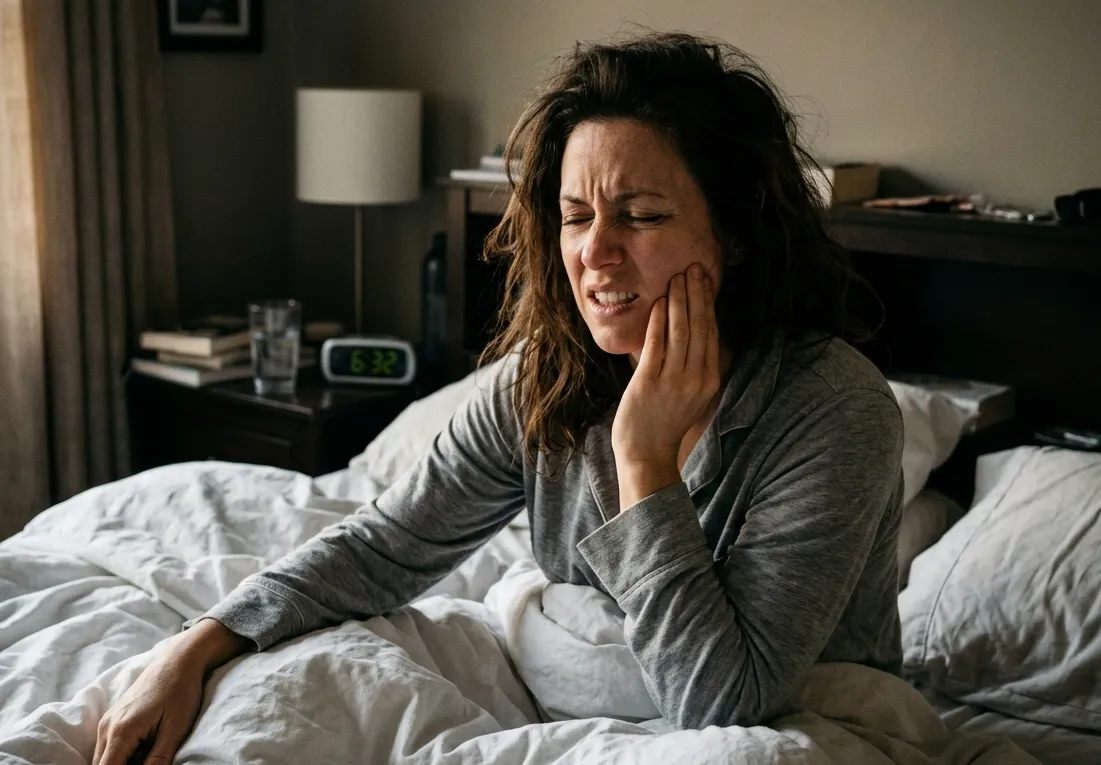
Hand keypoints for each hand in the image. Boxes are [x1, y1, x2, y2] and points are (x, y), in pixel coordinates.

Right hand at [93, 619, 248, 764]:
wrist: (179, 660)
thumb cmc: (181, 692)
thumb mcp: (175, 730)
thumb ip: (158, 759)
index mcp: (121, 732)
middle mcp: (107, 727)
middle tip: (148, 761)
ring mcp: (108, 721)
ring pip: (103, 757)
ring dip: (120, 763)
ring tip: (147, 755)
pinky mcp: (114, 717)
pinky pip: (108, 746)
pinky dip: (120, 755)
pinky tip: (141, 752)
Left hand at [611, 264, 719, 509]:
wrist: (647, 454)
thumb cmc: (663, 422)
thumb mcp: (689, 393)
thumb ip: (692, 365)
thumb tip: (691, 331)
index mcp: (709, 379)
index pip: (712, 333)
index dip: (708, 303)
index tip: (705, 280)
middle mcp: (696, 378)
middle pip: (700, 327)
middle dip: (696, 294)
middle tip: (693, 267)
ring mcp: (674, 381)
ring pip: (681, 332)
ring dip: (679, 301)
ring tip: (677, 278)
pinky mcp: (650, 383)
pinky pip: (657, 345)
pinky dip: (658, 321)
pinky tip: (658, 302)